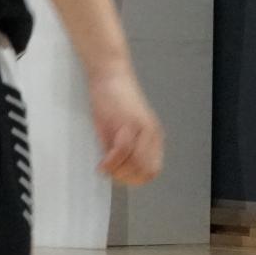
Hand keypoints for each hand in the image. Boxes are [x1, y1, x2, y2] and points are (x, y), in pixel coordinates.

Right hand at [89, 69, 163, 185]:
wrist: (110, 75)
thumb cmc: (112, 101)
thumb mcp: (119, 130)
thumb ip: (122, 149)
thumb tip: (115, 171)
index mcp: (153, 138)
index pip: (151, 171)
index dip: (134, 179)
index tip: (117, 175)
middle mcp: (152, 135)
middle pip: (146, 172)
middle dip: (125, 178)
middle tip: (109, 172)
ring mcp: (142, 129)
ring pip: (135, 165)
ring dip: (117, 172)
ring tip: (105, 166)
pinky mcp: (128, 122)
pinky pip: (122, 151)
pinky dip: (110, 162)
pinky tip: (101, 163)